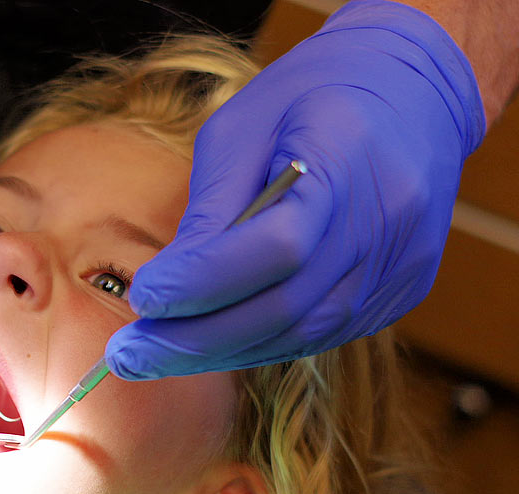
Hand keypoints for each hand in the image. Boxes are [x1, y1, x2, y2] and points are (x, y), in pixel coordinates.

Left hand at [106, 0, 484, 378]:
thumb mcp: (241, 128)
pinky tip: (208, 343)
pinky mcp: (400, 291)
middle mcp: (388, 223)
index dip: (202, 283)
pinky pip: (320, 335)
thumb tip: (164, 290)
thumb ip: (210, 211)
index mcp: (349, 159)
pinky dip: (257, 344)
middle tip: (128, 356)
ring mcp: (400, 264)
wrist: (411, 91)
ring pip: (299, 335)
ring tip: (154, 355)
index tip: (141, 299)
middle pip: (284, 309)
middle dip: (194, 341)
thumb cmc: (309, 98)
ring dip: (218, 353)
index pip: (275, 247)